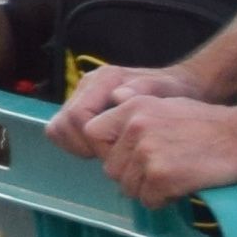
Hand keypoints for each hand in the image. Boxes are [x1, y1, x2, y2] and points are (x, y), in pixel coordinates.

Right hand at [54, 58, 207, 149]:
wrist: (178, 86)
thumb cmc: (175, 91)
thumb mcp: (168, 90)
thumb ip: (146, 89)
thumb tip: (118, 96)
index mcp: (105, 79)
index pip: (79, 115)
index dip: (93, 141)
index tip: (117, 153)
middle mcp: (88, 85)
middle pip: (63, 123)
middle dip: (82, 146)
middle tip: (109, 157)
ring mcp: (82, 96)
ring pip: (58, 128)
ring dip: (76, 146)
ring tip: (104, 153)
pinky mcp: (81, 107)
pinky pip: (62, 131)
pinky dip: (75, 144)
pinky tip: (99, 149)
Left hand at [96, 85, 236, 206]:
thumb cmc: (208, 123)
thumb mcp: (165, 103)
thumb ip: (133, 110)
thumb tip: (107, 115)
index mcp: (131, 107)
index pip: (93, 134)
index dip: (109, 151)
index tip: (128, 158)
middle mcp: (135, 127)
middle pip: (111, 168)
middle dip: (131, 176)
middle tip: (158, 173)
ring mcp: (148, 153)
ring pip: (128, 187)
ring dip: (147, 190)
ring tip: (174, 178)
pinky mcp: (162, 176)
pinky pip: (148, 201)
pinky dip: (162, 200)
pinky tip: (182, 187)